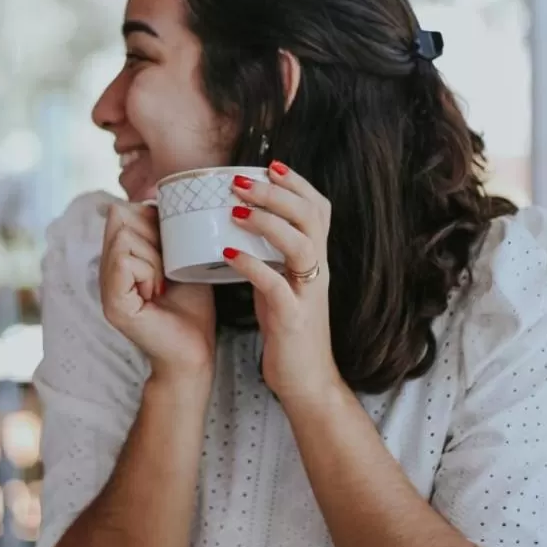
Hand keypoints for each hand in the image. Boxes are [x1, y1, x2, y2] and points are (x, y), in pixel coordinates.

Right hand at [100, 202, 215, 378]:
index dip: (150, 219)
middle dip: (153, 235)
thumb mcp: (181, 258)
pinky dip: (149, 271)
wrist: (195, 352)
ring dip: (154, 257)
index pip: (122, 212)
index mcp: (119, 259)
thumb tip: (154, 196)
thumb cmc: (192, 308)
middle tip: (168, 268)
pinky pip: (125, 261)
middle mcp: (106, 271)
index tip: (171, 248)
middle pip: (120, 217)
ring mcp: (105, 288)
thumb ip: (165, 231)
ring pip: (124, 238)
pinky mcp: (112, 303)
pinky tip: (157, 292)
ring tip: (164, 283)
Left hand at [222, 162, 341, 405]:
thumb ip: (271, 254)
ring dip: (269, 222)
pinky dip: (252, 266)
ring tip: (236, 210)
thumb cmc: (289, 330)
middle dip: (277, 192)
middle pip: (311, 217)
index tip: (269, 165)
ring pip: (302, 245)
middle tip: (240, 180)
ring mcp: (309, 294)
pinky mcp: (294, 319)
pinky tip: (228, 254)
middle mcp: (318, 271)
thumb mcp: (282, 283)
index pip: (318, 209)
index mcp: (316, 260)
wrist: (306, 381)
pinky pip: (277, 286)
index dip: (297, 183)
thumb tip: (243, 222)